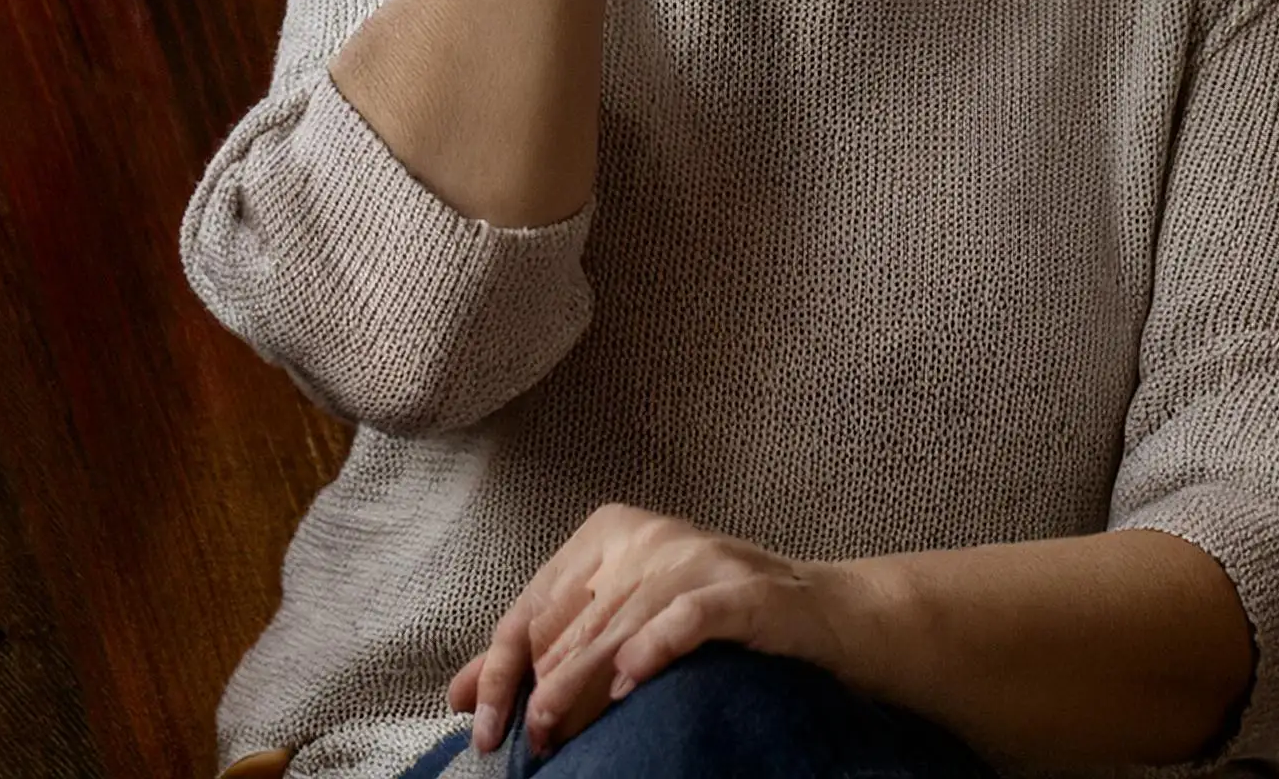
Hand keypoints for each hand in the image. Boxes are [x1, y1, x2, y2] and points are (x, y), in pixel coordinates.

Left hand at [445, 503, 859, 759]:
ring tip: (556, 734)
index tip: (482, 728)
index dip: (501, 667)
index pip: (535, 602)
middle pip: (572, 620)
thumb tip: (459, 694)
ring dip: (580, 685)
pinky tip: (629, 684)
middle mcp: (650, 536)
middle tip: (526, 745)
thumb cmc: (708, 623)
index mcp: (611, 532)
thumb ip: (546, 653)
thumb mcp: (619, 627)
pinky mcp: (742, 590)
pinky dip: (653, 648)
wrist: (819, 615)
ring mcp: (697, 557)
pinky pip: (686, 616)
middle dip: (540, 689)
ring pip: (619, 624)